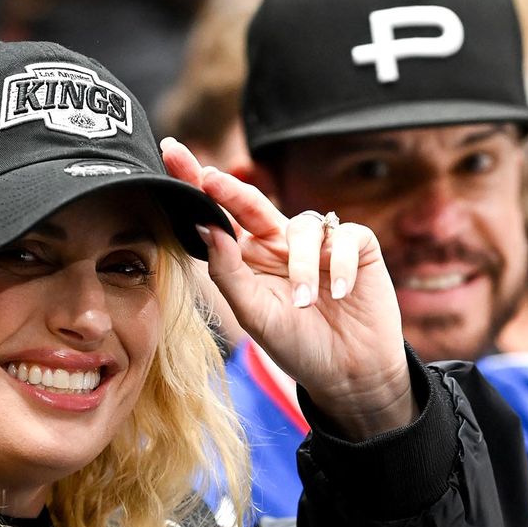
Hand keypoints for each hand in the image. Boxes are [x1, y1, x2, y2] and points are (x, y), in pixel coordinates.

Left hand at [161, 137, 417, 439]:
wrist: (347, 373)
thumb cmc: (297, 345)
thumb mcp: (254, 315)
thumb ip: (228, 272)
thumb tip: (206, 227)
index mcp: (250, 259)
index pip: (220, 218)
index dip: (197, 186)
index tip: (170, 153)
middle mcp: (280, 243)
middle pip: (250, 202)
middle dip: (229, 187)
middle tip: (209, 178)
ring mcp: (318, 242)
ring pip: (301, 226)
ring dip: (302, 267)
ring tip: (304, 303)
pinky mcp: (356, 245)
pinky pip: (343, 237)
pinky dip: (339, 266)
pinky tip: (340, 293)